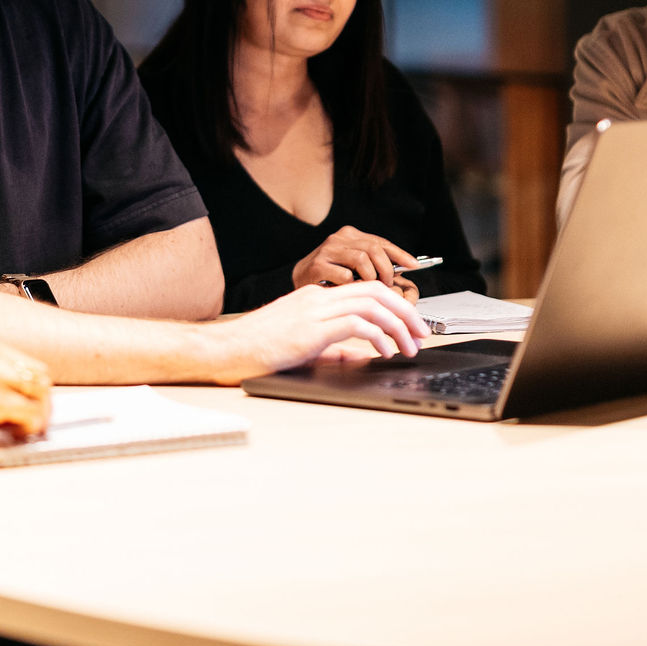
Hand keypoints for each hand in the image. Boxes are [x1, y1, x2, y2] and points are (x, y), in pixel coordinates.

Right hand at [0, 332, 51, 438]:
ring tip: (27, 427)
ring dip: (38, 412)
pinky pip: (30, 412)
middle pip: (37, 375)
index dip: (31, 386)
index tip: (29, 401)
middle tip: (35, 417)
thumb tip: (7, 397)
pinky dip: (32, 424)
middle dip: (40, 399)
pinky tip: (21, 432)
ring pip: (39, 393)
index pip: (24, 362)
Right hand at [205, 282, 426, 383]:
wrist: (225, 350)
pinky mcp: (311, 329)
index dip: (395, 305)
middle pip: (376, 291)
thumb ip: (333, 347)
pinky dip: (379, 337)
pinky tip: (385, 353)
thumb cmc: (256, 349)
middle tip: (422, 334)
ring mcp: (314, 311)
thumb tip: (361, 355)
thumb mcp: (303, 345)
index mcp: (316, 298)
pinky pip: (357, 325)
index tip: (411, 326)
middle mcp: (318, 297)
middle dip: (406, 312)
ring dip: (399, 325)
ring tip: (410, 347)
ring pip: (372, 305)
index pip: (366, 291)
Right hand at [292, 226, 419, 291]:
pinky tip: (352, 295)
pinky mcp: (316, 267)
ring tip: (370, 291)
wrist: (295, 286)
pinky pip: (346, 276)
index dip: (400, 254)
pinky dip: (354, 287)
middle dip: (387, 270)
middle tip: (389, 286)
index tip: (414, 265)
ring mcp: (326, 251)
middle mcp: (337, 239)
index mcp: (348, 236)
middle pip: (374, 249)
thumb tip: (403, 273)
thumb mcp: (352, 268)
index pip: (380, 242)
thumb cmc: (326, 280)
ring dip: (371, 278)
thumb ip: (373, 266)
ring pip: (362, 260)